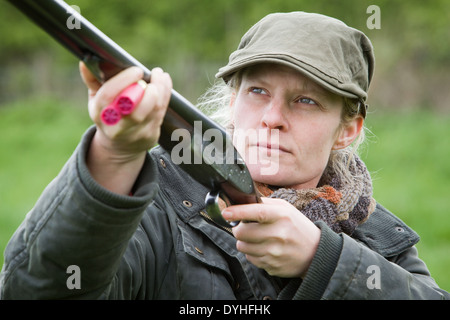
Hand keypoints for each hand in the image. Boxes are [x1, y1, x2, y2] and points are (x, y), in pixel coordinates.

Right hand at [79, 62, 171, 193]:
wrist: (120, 146)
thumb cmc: (109, 114)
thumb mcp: (96, 100)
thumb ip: (92, 80)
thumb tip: (84, 63)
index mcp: (99, 114)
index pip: (107, 96)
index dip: (123, 81)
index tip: (137, 70)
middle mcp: (116, 127)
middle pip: (134, 112)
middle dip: (147, 92)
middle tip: (153, 74)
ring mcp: (135, 134)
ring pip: (152, 112)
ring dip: (161, 90)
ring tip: (160, 75)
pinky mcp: (150, 136)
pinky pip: (161, 113)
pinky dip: (166, 96)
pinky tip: (164, 83)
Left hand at [222, 198, 320, 277]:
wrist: (315, 253)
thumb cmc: (297, 226)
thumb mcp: (286, 209)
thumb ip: (264, 203)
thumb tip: (241, 200)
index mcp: (282, 216)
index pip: (256, 212)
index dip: (238, 212)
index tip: (225, 212)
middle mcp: (278, 234)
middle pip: (242, 233)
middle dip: (238, 229)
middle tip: (245, 226)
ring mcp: (274, 253)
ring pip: (242, 246)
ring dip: (244, 241)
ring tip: (256, 237)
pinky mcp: (271, 266)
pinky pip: (250, 258)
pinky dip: (252, 253)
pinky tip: (264, 248)